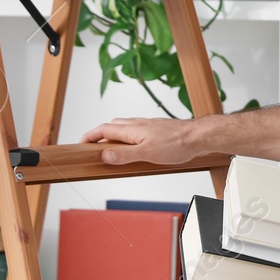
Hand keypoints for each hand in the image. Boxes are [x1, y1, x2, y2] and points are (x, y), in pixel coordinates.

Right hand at [79, 116, 204, 164]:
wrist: (199, 137)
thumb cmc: (177, 143)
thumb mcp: (147, 153)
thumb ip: (124, 155)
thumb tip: (104, 155)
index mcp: (133, 129)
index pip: (104, 129)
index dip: (90, 136)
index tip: (80, 143)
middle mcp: (139, 124)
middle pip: (112, 125)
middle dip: (99, 134)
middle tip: (92, 146)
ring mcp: (149, 125)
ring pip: (125, 126)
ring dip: (114, 134)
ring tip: (110, 147)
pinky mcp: (158, 129)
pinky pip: (136, 129)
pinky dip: (128, 135)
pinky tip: (134, 145)